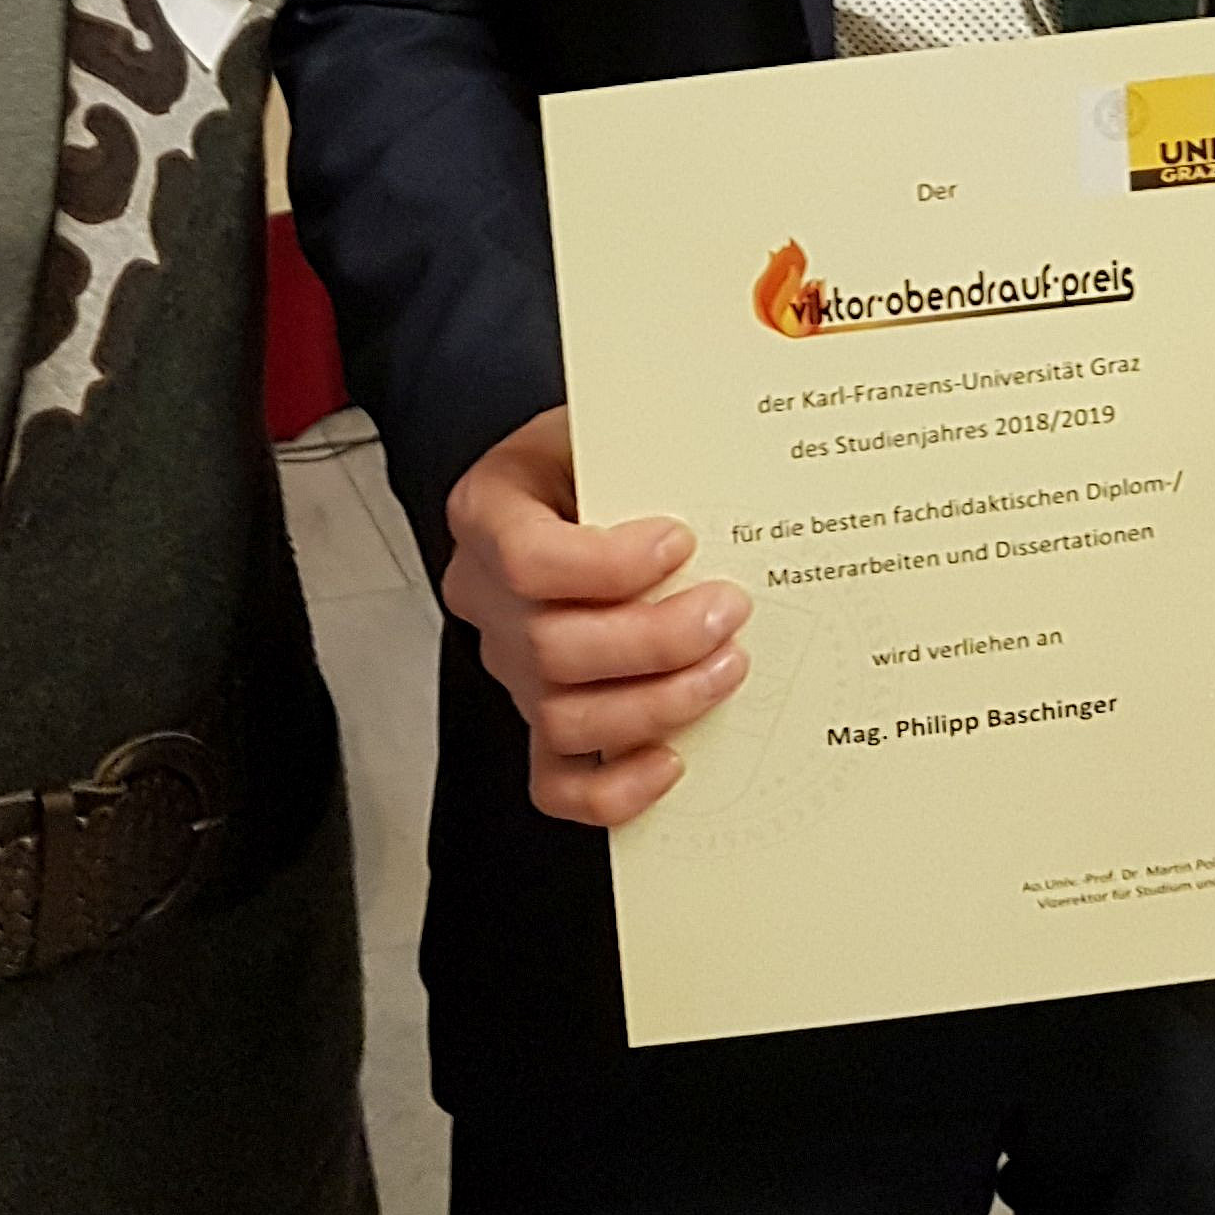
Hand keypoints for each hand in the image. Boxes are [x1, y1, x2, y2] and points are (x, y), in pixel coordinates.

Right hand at [439, 405, 751, 825]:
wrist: (568, 477)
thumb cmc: (591, 452)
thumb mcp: (604, 425)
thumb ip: (641, 452)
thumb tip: (721, 488)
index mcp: (486, 511)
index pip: (526, 559)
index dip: (607, 565)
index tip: (680, 541)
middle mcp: (485, 595)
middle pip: (551, 646)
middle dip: (656, 639)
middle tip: (729, 611)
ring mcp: (508, 665)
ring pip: (562, 717)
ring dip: (658, 704)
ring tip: (726, 668)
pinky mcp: (537, 716)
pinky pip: (557, 780)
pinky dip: (614, 788)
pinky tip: (671, 760)